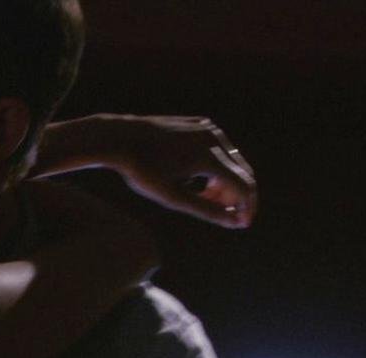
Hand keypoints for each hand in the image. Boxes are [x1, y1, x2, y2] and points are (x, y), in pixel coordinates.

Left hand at [113, 115, 256, 229]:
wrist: (120, 137)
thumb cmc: (143, 171)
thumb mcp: (173, 197)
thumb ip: (206, 210)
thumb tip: (235, 222)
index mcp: (208, 156)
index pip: (242, 186)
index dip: (246, 207)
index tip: (242, 224)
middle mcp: (213, 138)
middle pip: (241, 173)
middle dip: (236, 197)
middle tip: (223, 215)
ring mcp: (208, 128)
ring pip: (231, 160)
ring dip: (225, 183)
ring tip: (203, 199)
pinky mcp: (201, 124)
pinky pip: (219, 149)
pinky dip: (216, 167)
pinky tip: (198, 181)